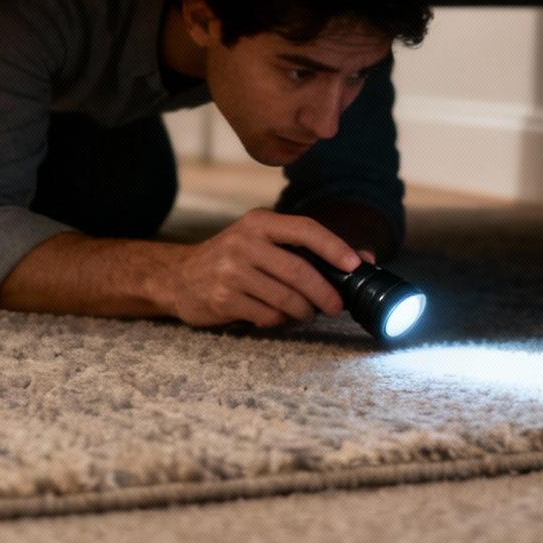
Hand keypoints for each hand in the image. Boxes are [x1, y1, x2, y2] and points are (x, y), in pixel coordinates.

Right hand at [161, 208, 362, 329]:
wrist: (178, 276)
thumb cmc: (233, 258)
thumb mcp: (264, 241)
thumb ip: (308, 248)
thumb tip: (364, 259)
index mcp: (260, 223)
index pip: (305, 229)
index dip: (334, 247)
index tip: (355, 265)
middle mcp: (245, 243)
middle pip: (299, 271)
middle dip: (325, 293)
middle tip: (336, 306)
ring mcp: (231, 271)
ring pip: (286, 298)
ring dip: (304, 311)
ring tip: (308, 313)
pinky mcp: (223, 299)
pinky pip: (267, 315)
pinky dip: (280, 320)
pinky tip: (278, 316)